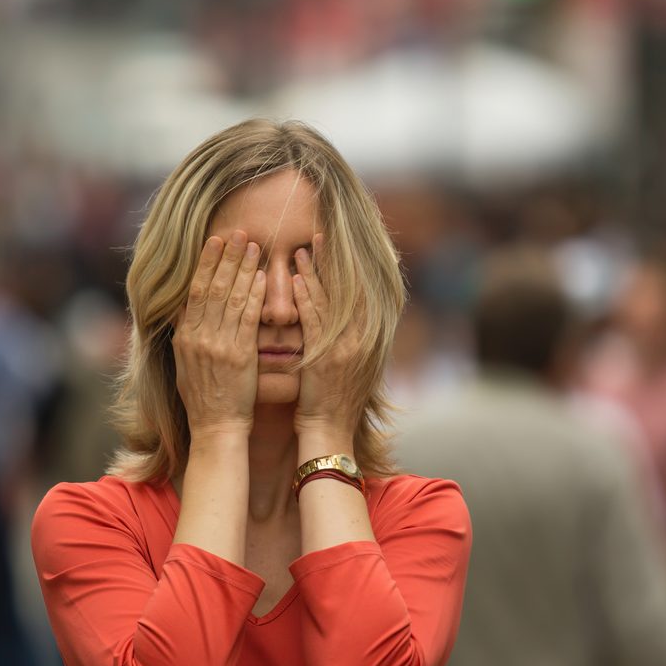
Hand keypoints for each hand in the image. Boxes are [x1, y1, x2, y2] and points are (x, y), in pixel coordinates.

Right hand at [172, 231, 265, 436]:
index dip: (206, 263)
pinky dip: (254, 296)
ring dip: (243, 269)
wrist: (215, 427)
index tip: (215, 240)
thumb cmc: (204, 397)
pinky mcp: (239, 356)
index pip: (194, 290)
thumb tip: (178, 308)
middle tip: (238, 232)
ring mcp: (218, 346)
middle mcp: (199, 337)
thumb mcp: (183, 363)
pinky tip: (262, 277)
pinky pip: (247, 319)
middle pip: (212, 287)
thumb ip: (182, 333)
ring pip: (230, 298)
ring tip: (254, 246)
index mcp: (185, 337)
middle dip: (226, 257)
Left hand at [291, 233, 360, 437]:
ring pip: (331, 301)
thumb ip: (351, 336)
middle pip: (348, 289)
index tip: (334, 244)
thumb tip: (348, 310)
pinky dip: (306, 299)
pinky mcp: (326, 357)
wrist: (329, 430)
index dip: (345, 267)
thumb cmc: (335, 399)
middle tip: (318, 235)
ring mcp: (346, 348)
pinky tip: (296, 281)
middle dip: (332, 261)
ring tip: (301, 250)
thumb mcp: (352, 364)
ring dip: (315, 273)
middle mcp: (362, 340)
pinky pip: (315, 321)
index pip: (358, 292)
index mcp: (369, 338)